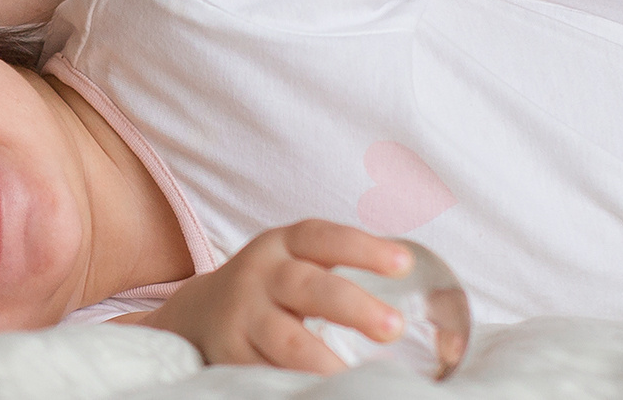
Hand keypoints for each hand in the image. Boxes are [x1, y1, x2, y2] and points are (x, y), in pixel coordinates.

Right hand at [136, 221, 409, 372]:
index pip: (324, 238)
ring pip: (285, 338)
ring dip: (324, 360)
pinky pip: (266, 371)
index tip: (405, 263)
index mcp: (283, 245)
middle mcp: (260, 275)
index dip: (364, 248)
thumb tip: (425, 301)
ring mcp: (242, 317)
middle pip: (308, 287)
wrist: (197, 313)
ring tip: (356, 379)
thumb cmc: (273, 288)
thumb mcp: (296, 264)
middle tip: (394, 327)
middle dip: (354, 307)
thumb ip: (338, 274)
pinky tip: (324, 393)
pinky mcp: (229, 355)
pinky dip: (295, 383)